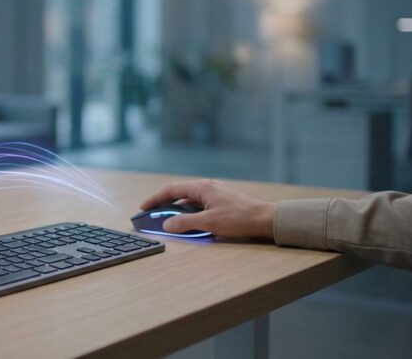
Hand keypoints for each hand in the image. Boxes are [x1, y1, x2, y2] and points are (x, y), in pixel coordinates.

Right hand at [139, 179, 276, 238]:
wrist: (267, 219)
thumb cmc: (240, 218)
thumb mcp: (209, 223)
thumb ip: (185, 223)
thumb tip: (167, 225)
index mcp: (202, 187)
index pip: (171, 190)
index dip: (155, 199)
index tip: (144, 207)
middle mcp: (208, 187)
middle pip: (180, 194)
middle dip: (165, 205)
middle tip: (153, 215)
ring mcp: (216, 194)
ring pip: (190, 201)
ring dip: (179, 211)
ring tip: (170, 222)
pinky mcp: (223, 202)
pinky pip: (200, 206)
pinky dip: (191, 213)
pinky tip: (191, 223)